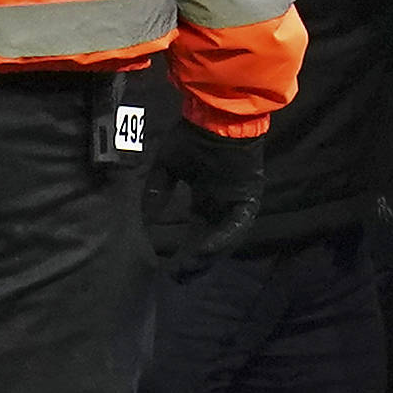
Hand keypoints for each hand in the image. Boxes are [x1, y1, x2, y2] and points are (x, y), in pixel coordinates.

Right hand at [144, 121, 264, 278]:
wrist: (220, 114)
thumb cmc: (194, 134)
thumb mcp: (168, 165)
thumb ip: (157, 191)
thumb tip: (145, 219)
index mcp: (207, 196)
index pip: (196, 231)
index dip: (184, 249)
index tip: (168, 265)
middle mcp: (222, 203)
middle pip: (210, 240)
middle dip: (196, 261)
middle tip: (178, 278)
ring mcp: (236, 202)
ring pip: (224, 238)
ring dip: (208, 255)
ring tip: (189, 270)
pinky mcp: (246, 199)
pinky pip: (236, 224)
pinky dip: (222, 238)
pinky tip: (205, 250)